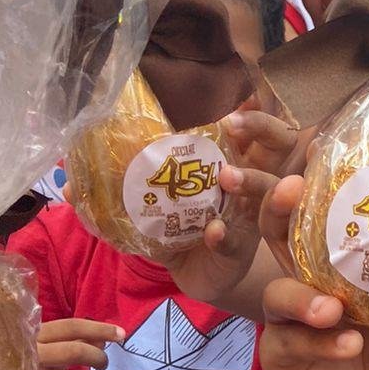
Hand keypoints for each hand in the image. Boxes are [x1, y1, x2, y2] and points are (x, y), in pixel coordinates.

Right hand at [18, 318, 123, 369]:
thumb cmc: (24, 362)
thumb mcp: (44, 346)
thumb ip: (73, 340)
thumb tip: (106, 337)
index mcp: (32, 336)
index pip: (70, 326)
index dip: (99, 328)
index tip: (121, 334)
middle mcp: (27, 357)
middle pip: (75, 351)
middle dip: (98, 357)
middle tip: (103, 363)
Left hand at [153, 106, 298, 302]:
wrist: (190, 272)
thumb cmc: (182, 220)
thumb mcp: (165, 190)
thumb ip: (140, 172)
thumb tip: (90, 162)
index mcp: (237, 161)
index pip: (256, 126)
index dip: (255, 109)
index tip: (241, 97)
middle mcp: (253, 184)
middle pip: (278, 147)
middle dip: (263, 129)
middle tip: (234, 125)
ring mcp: (251, 218)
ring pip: (268, 193)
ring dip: (250, 181)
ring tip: (227, 177)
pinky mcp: (240, 252)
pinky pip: (238, 242)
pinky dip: (226, 235)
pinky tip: (214, 231)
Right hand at [260, 178, 368, 369]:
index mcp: (340, 273)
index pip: (319, 222)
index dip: (311, 190)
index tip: (314, 158)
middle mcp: (307, 289)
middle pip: (280, 240)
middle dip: (280, 212)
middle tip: (292, 191)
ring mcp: (289, 324)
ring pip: (280, 295)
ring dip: (304, 297)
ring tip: (334, 308)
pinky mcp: (281, 360)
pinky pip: (291, 343)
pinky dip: (320, 343)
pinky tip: (347, 345)